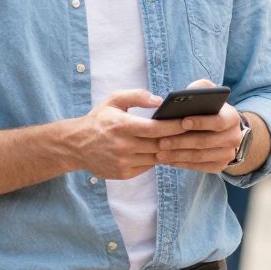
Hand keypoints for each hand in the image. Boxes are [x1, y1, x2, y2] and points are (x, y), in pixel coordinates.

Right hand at [65, 88, 184, 179]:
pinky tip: (164, 151)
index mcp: (122, 125)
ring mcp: (124, 162)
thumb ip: (137, 96)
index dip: (175, 126)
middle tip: (194, 133)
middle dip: (178, 139)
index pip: (155, 128)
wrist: (76, 145)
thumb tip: (159, 100)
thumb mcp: (114, 100)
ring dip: (170, 151)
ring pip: (156, 157)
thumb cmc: (99, 120)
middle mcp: (123, 146)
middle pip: (160, 145)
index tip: (188, 122)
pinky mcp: (124, 173)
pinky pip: (148, 166)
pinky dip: (157, 159)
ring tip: (184, 142)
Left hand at [156, 79, 246, 172]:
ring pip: (200, 156)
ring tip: (159, 153)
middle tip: (160, 141)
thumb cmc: (212, 110)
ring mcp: (227, 154)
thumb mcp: (211, 96)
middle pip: (205, 141)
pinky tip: (168, 160)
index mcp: (232, 118)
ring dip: (177, 155)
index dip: (200, 122)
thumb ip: (201, 89)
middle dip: (180, 142)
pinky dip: (182, 164)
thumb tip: (187, 93)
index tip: (182, 121)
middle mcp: (233, 137)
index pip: (218, 121)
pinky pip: (199, 167)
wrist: (228, 132)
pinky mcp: (220, 166)